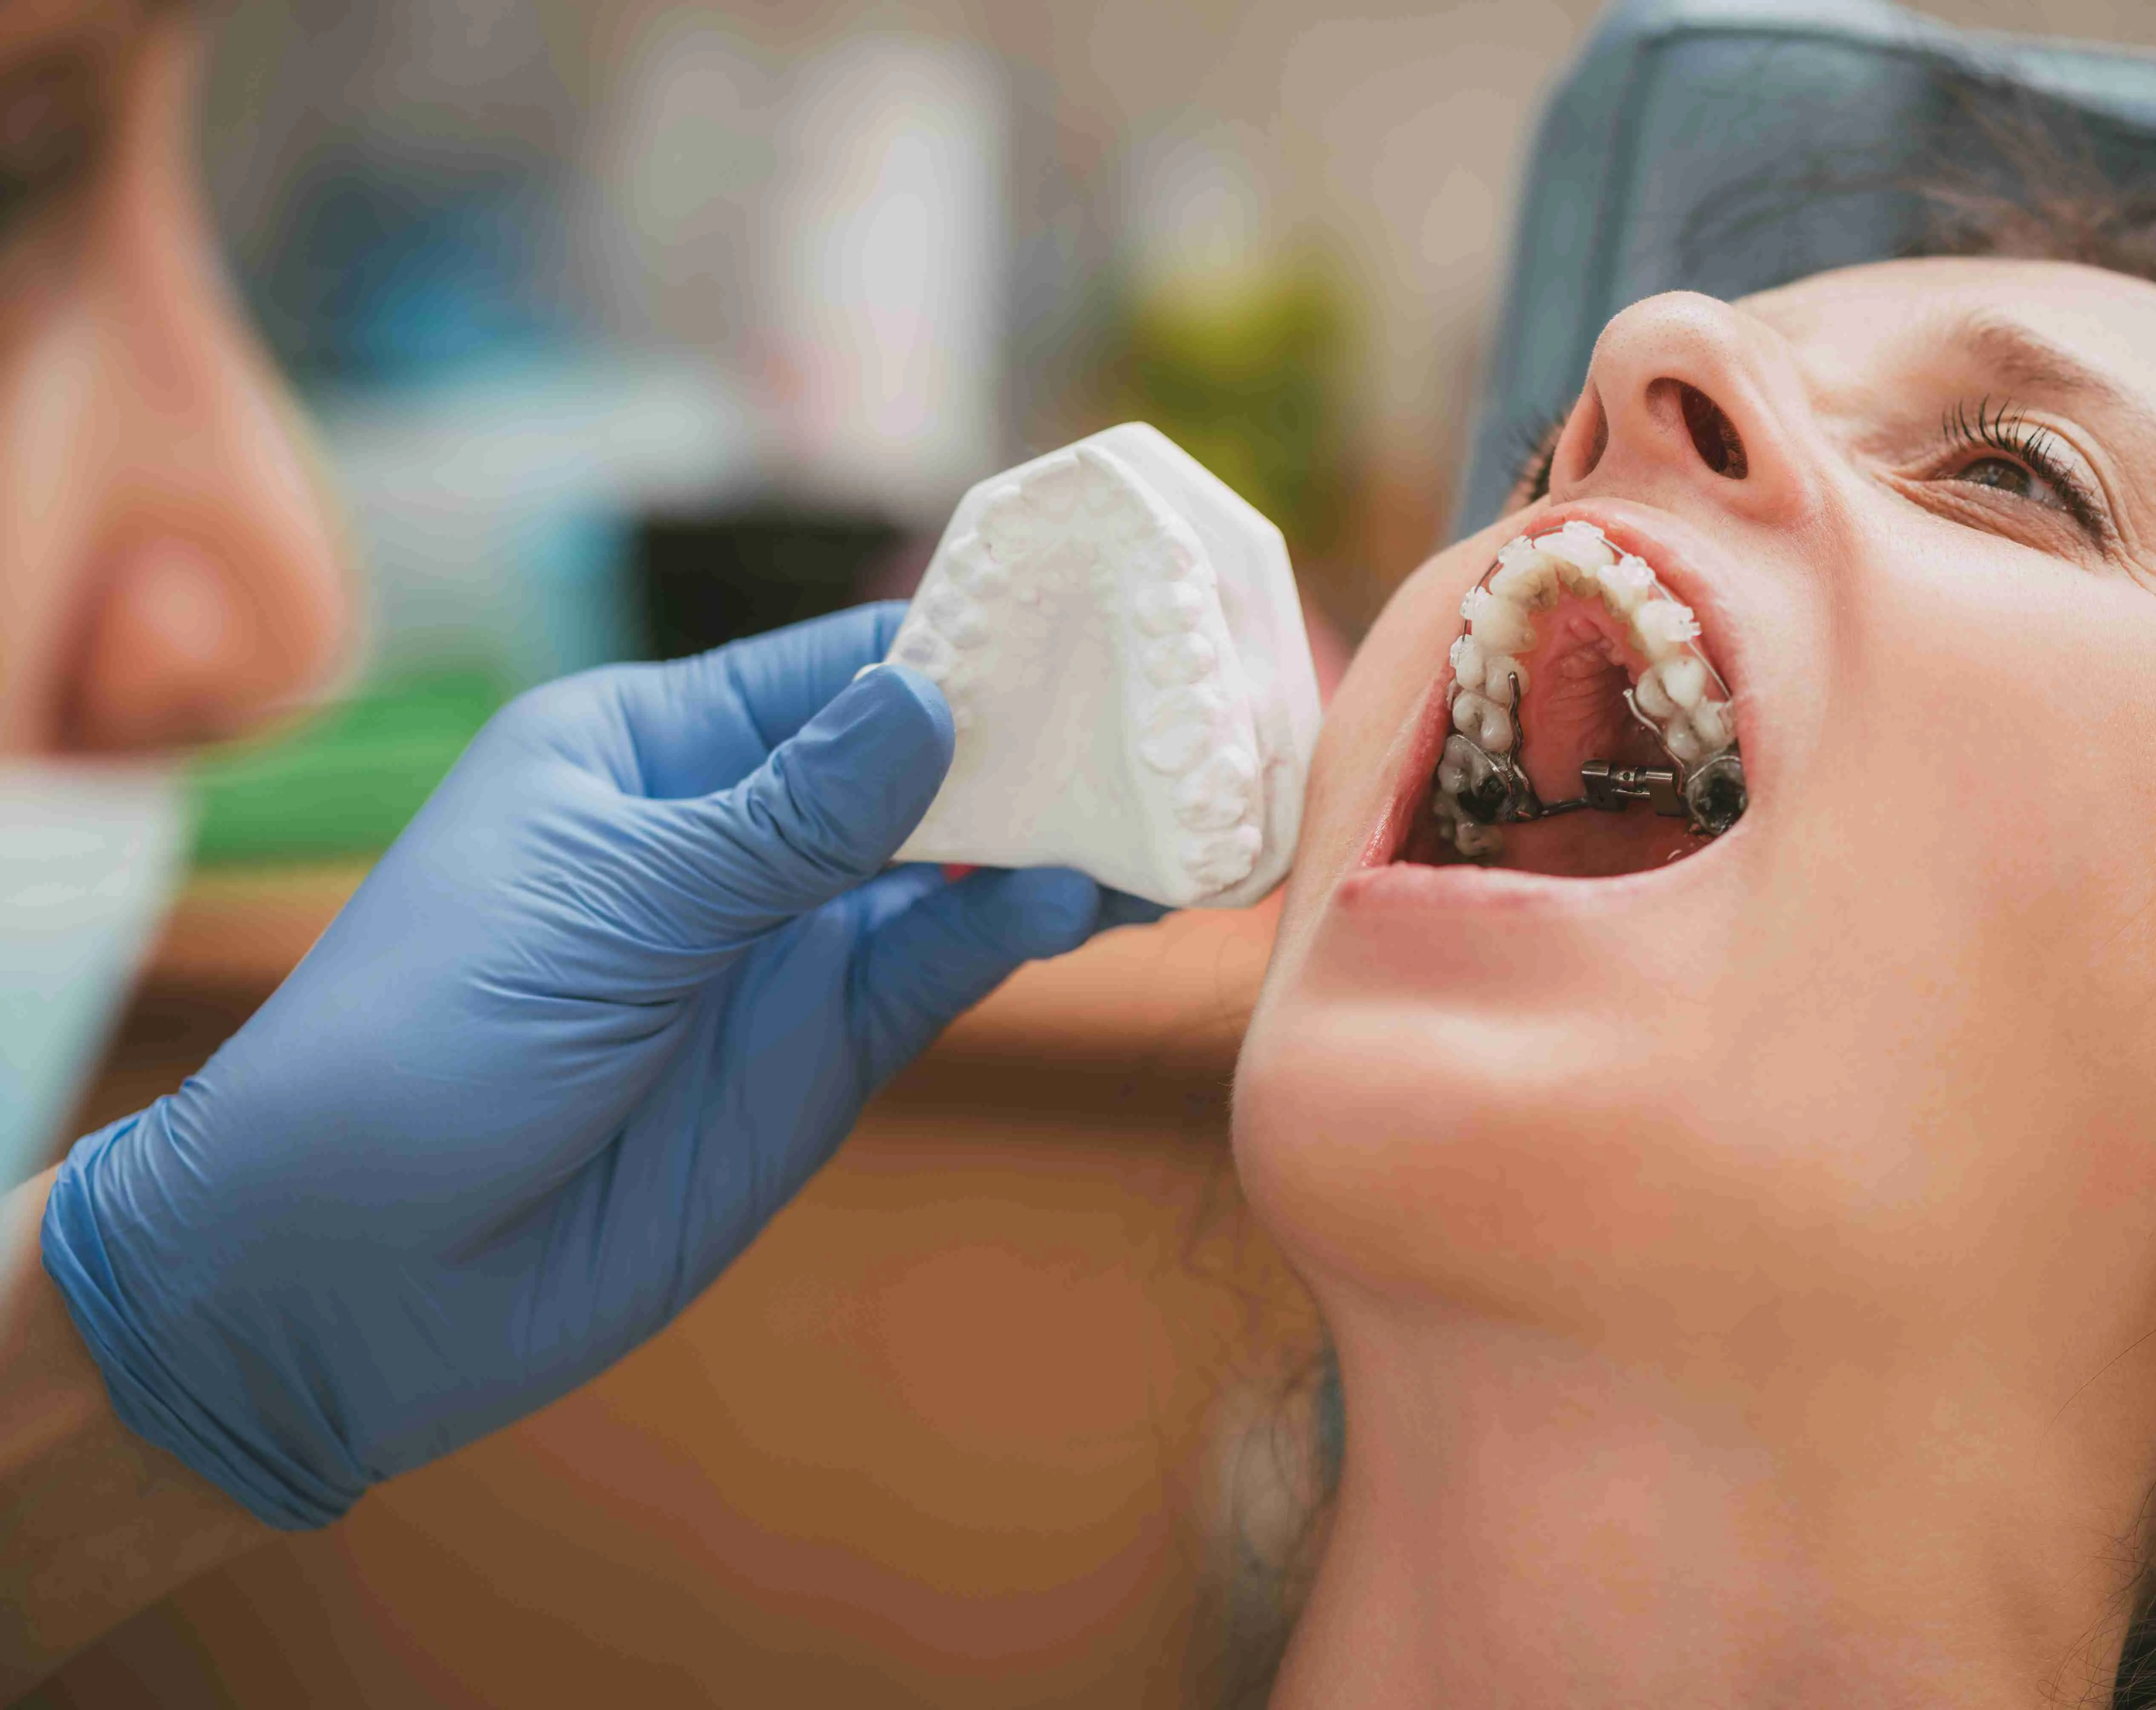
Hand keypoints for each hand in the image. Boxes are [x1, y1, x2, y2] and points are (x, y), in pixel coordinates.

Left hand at [42, 603, 1160, 1527]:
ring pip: (950, 869)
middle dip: (1034, 742)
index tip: (1092, 626)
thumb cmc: (419, 1049)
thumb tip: (931, 701)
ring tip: (1168, 814)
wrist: (344, 1281)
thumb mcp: (606, 906)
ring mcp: (783, 948)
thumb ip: (783, 818)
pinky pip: (936, 970)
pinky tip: (1079, 904)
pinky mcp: (821, 1054)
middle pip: (918, 764)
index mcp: (649, 750)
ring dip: (1050, 840)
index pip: (836, 668)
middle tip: (1174, 722)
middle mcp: (732, 833)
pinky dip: (1010, 934)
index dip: (962, 646)